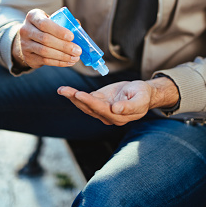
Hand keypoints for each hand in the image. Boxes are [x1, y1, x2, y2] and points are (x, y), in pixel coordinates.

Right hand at [12, 8, 81, 69]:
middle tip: (78, 50)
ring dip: (62, 56)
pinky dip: (58, 62)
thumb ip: (64, 22)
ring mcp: (25, 44)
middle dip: (64, 46)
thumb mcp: (51, 20)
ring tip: (75, 58)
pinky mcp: (27, 57)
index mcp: (33, 17)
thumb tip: (77, 25)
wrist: (29, 39)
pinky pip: (44, 61)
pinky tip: (69, 62)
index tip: (72, 37)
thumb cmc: (46, 27)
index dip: (58, 31)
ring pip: (44, 52)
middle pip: (45, 39)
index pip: (44, 24)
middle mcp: (25, 30)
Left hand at [57, 77, 178, 125]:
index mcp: (118, 116)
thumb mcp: (141, 99)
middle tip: (64, 91)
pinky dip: (75, 95)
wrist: (142, 93)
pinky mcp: (99, 101)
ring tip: (62, 90)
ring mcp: (102, 109)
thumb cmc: (143, 96)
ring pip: (85, 105)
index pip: (101, 109)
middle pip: (89, 108)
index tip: (80, 95)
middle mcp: (107, 115)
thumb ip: (129, 106)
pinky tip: (66, 91)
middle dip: (76, 99)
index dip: (90, 102)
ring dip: (72, 97)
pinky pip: (85, 99)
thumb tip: (115, 109)